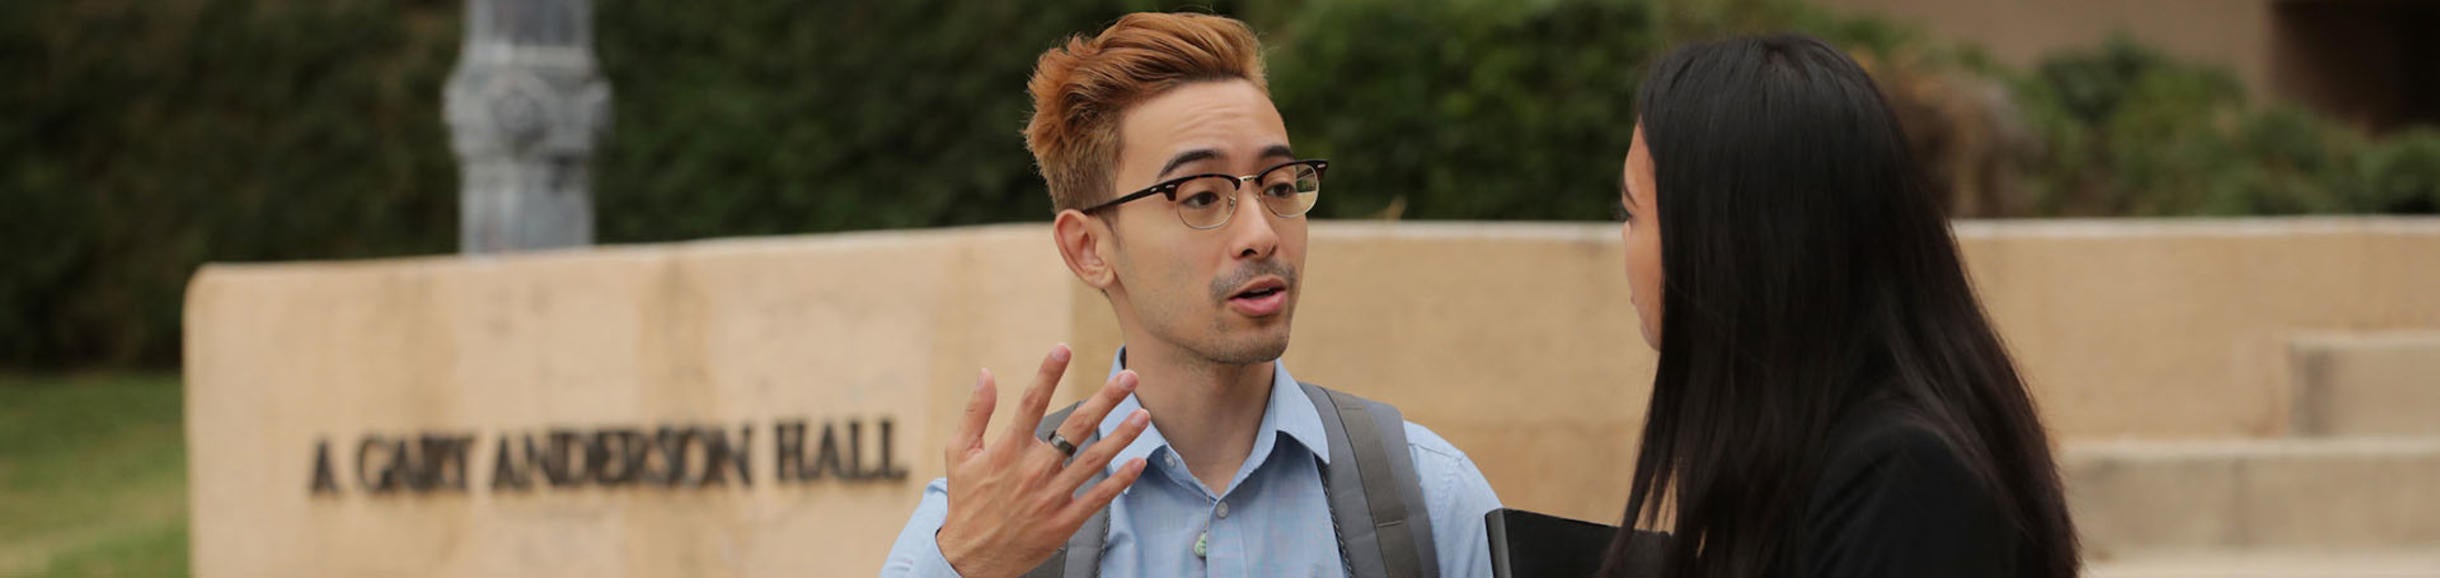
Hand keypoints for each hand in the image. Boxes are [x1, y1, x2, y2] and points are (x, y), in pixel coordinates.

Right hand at [936, 344, 1151, 577]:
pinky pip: (1098, 497)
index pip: (1031, 403)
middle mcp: (1033, 470)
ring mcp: (1051, 496)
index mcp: (1007, 450)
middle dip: (1106, 399)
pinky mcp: (1064, 521)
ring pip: (1094, 460)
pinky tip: (1139, 462)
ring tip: (1144, 414)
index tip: (1064, 348)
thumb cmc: (966, 501)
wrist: (970, 558)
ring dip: (1122, 435)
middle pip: (1076, 427)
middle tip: (1130, 377)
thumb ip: (975, 412)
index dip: (1048, 374)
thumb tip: (985, 373)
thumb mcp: (958, 454)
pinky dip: (1120, 480)